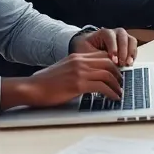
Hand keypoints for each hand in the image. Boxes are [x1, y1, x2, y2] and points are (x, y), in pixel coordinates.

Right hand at [3, 52, 124, 108]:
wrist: (32, 88)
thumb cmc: (45, 83)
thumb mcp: (64, 69)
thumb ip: (78, 69)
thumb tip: (91, 78)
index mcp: (77, 57)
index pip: (102, 56)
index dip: (113, 64)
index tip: (117, 73)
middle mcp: (80, 61)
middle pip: (109, 63)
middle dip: (118, 74)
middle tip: (121, 83)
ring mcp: (79, 72)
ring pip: (108, 75)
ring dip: (117, 85)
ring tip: (120, 93)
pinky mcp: (78, 84)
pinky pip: (102, 87)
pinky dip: (111, 93)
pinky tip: (114, 98)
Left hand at [71, 27, 135, 66]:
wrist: (88, 47)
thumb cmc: (86, 49)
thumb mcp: (86, 52)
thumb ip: (95, 56)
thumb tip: (105, 63)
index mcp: (104, 32)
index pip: (110, 37)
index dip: (113, 48)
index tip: (113, 59)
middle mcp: (115, 33)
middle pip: (123, 38)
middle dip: (123, 51)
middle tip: (121, 63)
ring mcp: (123, 37)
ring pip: (131, 41)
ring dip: (130, 52)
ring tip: (128, 64)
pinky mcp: (128, 44)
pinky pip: (134, 47)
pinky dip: (133, 55)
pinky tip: (130, 63)